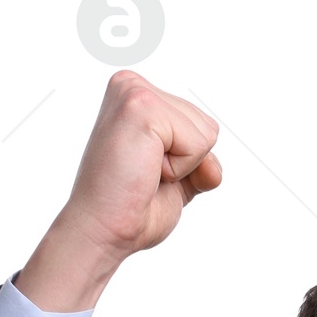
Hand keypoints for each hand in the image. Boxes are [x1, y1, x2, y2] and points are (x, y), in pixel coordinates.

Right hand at [16, 71, 221, 311]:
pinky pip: (198, 143)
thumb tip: (213, 166)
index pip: (199, 125)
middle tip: (145, 175)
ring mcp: (135, 91)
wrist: (103, 231)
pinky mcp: (142, 106)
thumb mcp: (178, 183)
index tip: (147, 173)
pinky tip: (145, 171)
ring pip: (206, 133)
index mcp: (137, 97)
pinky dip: (179, 170)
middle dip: (187, 163)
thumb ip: (202, 167)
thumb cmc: (130, 209)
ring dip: (182, 167)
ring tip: (143, 172)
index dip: (186, 163)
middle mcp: (132, 85)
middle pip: (207, 125)